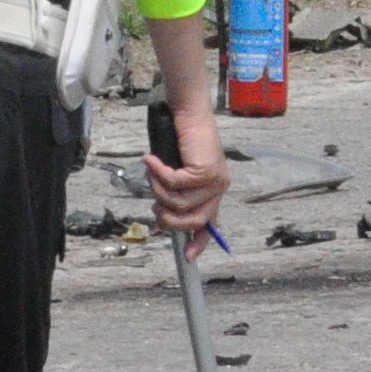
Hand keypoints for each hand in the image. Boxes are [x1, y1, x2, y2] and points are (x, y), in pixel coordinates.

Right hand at [147, 100, 228, 242]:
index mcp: (214, 192)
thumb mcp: (178, 172)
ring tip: (152, 174)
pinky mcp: (206, 171)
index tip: (188, 257)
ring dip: (158, 190)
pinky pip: (174, 183)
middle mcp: (219, 189)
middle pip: (192, 221)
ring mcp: (215, 181)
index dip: (199, 242)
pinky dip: (157, 173)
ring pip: (179, 203)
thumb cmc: (182, 141)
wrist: (189, 114)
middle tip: (153, 206)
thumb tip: (162, 215)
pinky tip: (151, 160)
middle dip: (168, 218)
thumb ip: (176, 193)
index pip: (210, 224)